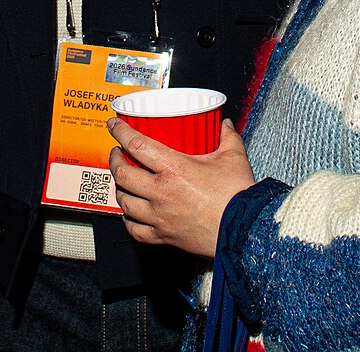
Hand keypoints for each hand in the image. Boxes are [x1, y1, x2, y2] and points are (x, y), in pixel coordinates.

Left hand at [107, 117, 255, 256]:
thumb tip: (223, 124)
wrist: (245, 231)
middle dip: (114, 160)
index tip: (114, 125)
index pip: (136, 145)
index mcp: (174, 168)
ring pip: (124, 201)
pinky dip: (128, 219)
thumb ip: (227, 137)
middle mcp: (161, 192)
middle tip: (117, 153)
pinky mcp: (164, 236)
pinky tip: (129, 213)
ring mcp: (160, 216)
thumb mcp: (234, 157)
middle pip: (123, 173)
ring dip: (119, 188)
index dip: (120, 132)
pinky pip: (135, 229)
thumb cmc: (238, 196)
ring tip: (122, 181)